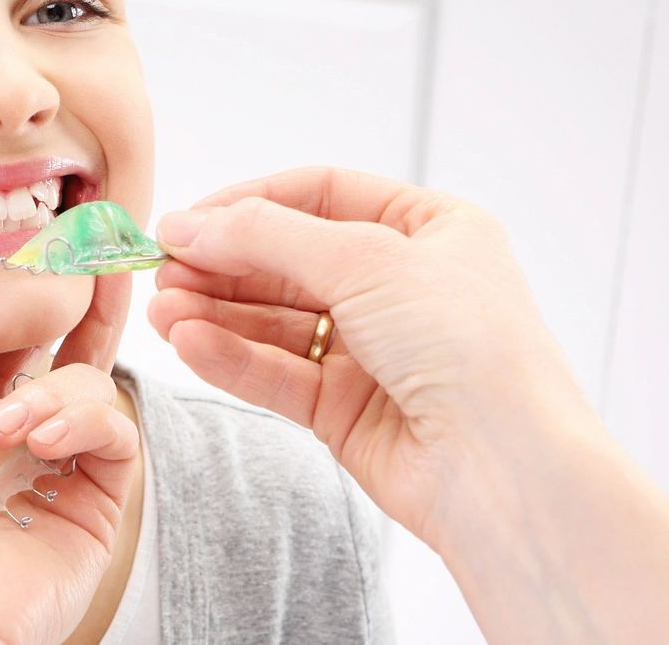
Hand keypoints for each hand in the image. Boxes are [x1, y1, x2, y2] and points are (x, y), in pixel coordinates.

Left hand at [0, 275, 137, 644]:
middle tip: (102, 267)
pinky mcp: (95, 511)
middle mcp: (17, 452)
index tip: (51, 259)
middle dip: (89, 318)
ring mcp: (59, 481)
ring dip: (56, 393)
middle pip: (71, 367)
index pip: (14, 357)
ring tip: (10, 427)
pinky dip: (89, 423)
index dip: (32, 313)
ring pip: (93, 395)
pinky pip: (118, 441)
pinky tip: (44, 437)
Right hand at [146, 166, 597, 546]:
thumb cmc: (470, 348)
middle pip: (290, 261)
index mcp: (429, 229)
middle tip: (161, 268)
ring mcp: (374, 349)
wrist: (507, 472)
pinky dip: (232, 357)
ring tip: (162, 311)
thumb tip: (189, 225)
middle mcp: (401, 285)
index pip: (321, 196)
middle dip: (224, 263)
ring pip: (276, 321)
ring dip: (216, 312)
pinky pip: (278, 371)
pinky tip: (189, 343)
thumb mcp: (368, 260)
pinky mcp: (348, 408)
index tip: (188, 219)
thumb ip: (269, 237)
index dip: (251, 204)